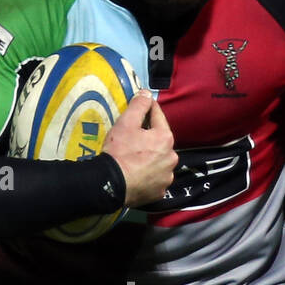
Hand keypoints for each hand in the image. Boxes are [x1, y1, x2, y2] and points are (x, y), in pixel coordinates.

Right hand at [102, 92, 177, 207]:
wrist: (112, 185)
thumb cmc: (120, 152)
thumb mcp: (126, 123)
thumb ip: (139, 105)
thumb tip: (146, 93)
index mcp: (165, 138)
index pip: (158, 117)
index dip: (149, 109)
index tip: (143, 105)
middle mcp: (172, 157)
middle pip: (160, 141)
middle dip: (150, 138)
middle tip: (134, 139)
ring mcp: (167, 176)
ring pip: (160, 161)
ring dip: (152, 158)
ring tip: (136, 159)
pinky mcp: (160, 192)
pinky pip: (156, 178)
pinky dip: (149, 175)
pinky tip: (138, 174)